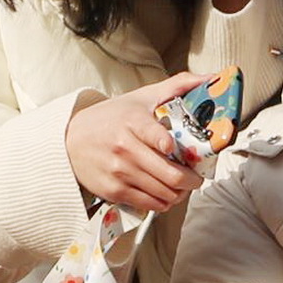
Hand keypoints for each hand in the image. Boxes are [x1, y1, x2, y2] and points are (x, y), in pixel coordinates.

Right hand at [65, 71, 211, 220]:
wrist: (71, 139)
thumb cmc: (111, 118)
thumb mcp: (141, 97)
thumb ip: (177, 86)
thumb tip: (211, 78)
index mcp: (133, 122)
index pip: (161, 139)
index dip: (177, 149)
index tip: (187, 152)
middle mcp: (125, 148)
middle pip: (172, 175)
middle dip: (192, 180)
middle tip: (196, 176)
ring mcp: (119, 172)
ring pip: (164, 193)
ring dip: (180, 193)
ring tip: (182, 185)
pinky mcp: (113, 191)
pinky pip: (150, 204)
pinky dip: (163, 202)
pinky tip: (165, 192)